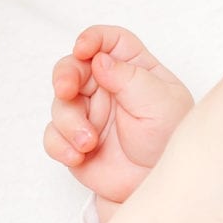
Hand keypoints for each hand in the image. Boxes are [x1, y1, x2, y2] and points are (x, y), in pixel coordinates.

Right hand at [43, 25, 195, 222]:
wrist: (156, 183)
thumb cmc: (168, 140)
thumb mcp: (160, 103)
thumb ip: (129, 78)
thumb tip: (99, 59)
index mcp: (132, 69)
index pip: (108, 41)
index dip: (92, 39)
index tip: (83, 49)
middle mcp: (106, 87)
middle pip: (73, 66)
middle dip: (64, 76)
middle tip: (66, 90)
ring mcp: (88, 113)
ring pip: (60, 103)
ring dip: (69, 121)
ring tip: (88, 142)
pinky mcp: (74, 140)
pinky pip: (53, 136)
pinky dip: (60, 145)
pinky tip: (78, 155)